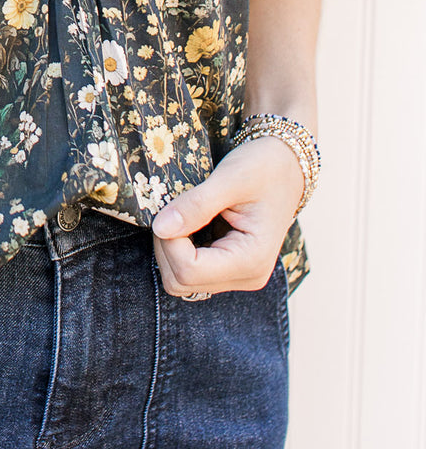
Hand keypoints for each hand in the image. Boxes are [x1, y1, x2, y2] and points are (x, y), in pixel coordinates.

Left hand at [149, 135, 304, 296]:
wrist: (287, 167)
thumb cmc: (265, 168)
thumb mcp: (230, 178)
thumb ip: (195, 205)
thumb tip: (160, 228)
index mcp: (251, 261)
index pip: (188, 271)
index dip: (169, 241)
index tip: (173, 209)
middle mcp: (245, 277)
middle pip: (180, 281)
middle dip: (166, 245)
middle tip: (176, 209)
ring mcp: (237, 275)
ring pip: (180, 280)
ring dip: (170, 247)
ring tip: (185, 214)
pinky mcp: (227, 268)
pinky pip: (189, 270)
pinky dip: (179, 248)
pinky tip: (190, 222)